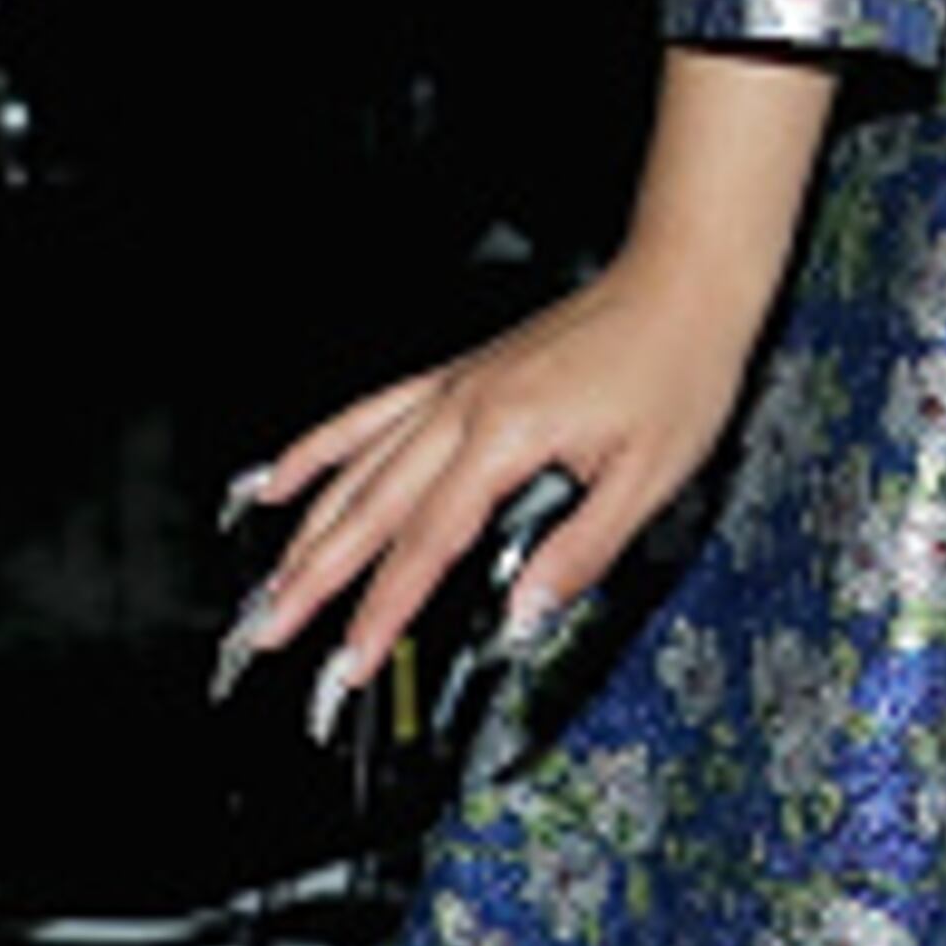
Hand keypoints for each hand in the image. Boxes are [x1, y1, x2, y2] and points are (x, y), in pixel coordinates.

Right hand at [217, 255, 759, 731]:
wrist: (679, 284)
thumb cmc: (674, 365)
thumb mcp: (650, 475)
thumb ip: (581, 551)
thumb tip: (524, 616)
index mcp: (507, 436)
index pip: (426, 546)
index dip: (382, 611)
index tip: (352, 661)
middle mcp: (465, 408)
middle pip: (370, 510)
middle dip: (314, 580)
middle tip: (266, 632)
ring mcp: (454, 388)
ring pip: (356, 467)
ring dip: (306, 529)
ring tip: (269, 582)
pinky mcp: (458, 376)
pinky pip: (369, 414)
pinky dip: (319, 448)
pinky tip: (279, 477)